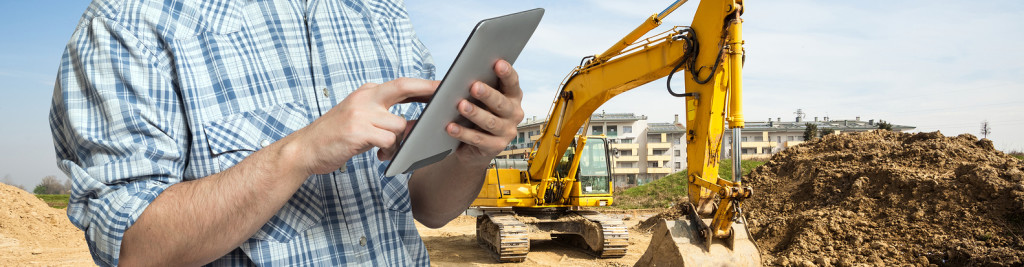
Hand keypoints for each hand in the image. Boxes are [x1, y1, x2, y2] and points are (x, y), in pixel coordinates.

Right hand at [293, 78, 437, 174]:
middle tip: (445, 95)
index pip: (401, 84)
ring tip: (387, 150)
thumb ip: (384, 116)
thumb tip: (413, 123)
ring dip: (400, 141)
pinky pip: (389, 140)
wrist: (305, 149)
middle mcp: (364, 98)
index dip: (423, 85)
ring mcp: (361, 113)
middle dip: (427, 89)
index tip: (442, 87)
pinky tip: (380, 156)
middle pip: (403, 87)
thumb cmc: (336, 136)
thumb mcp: (360, 118)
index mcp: (366, 92)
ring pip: (400, 125)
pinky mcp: (358, 131)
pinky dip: (390, 150)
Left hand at [445, 60, 524, 166]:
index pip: (512, 82)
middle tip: (474, 86)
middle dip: (488, 94)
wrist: (474, 145)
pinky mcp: (496, 147)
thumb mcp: (480, 98)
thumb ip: (479, 85)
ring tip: (461, 106)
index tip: (497, 63)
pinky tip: (451, 127)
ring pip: (491, 122)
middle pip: (501, 103)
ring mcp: (507, 132)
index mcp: (512, 96)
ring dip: (475, 114)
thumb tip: (464, 74)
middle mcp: (514, 113)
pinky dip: (463, 133)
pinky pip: (478, 140)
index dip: (506, 73)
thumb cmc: (477, 112)